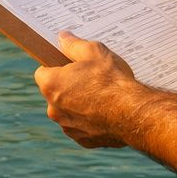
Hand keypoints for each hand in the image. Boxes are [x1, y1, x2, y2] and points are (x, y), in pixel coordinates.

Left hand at [33, 32, 142, 147]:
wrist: (134, 113)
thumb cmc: (112, 80)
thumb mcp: (94, 51)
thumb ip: (73, 44)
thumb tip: (62, 37)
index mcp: (51, 85)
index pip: (42, 72)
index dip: (56, 66)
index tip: (70, 65)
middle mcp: (54, 109)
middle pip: (55, 93)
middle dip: (68, 86)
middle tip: (90, 78)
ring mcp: (68, 127)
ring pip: (68, 111)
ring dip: (78, 104)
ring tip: (101, 96)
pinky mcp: (83, 140)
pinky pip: (82, 126)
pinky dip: (90, 120)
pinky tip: (106, 112)